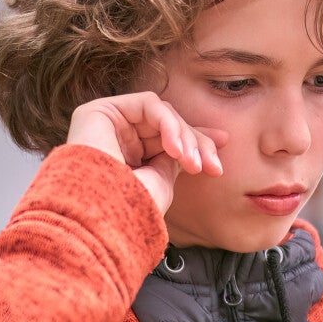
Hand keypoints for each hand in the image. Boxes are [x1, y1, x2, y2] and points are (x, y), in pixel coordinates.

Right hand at [65, 92, 227, 214]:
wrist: (101, 217)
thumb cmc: (129, 210)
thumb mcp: (161, 181)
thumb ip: (173, 158)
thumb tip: (194, 142)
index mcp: (127, 159)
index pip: (165, 138)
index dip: (196, 138)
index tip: (223, 142)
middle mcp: (114, 139)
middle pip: (167, 124)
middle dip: (196, 141)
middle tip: (212, 166)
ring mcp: (106, 124)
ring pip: (161, 113)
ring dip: (185, 136)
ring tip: (194, 164)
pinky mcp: (98, 111)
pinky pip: (148, 104)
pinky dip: (169, 124)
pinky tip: (176, 149)